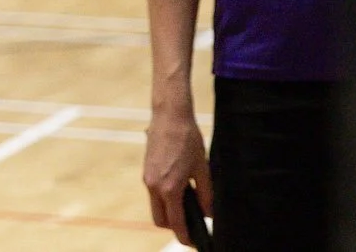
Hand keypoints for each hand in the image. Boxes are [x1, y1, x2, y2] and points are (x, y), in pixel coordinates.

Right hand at [143, 103, 211, 244]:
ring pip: (155, 206)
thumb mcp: (203, 169)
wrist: (170, 115)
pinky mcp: (146, 170)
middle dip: (173, 226)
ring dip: (168, 211)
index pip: (175, 222)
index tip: (192, 241)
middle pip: (160, 220)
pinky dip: (163, 197)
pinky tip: (179, 187)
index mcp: (169, 188)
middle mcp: (154, 186)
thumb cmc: (188, 139)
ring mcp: (147, 178)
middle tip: (190, 225)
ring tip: (187, 203)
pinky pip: (153, 192)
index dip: (184, 235)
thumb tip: (209, 213)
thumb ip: (206, 194)